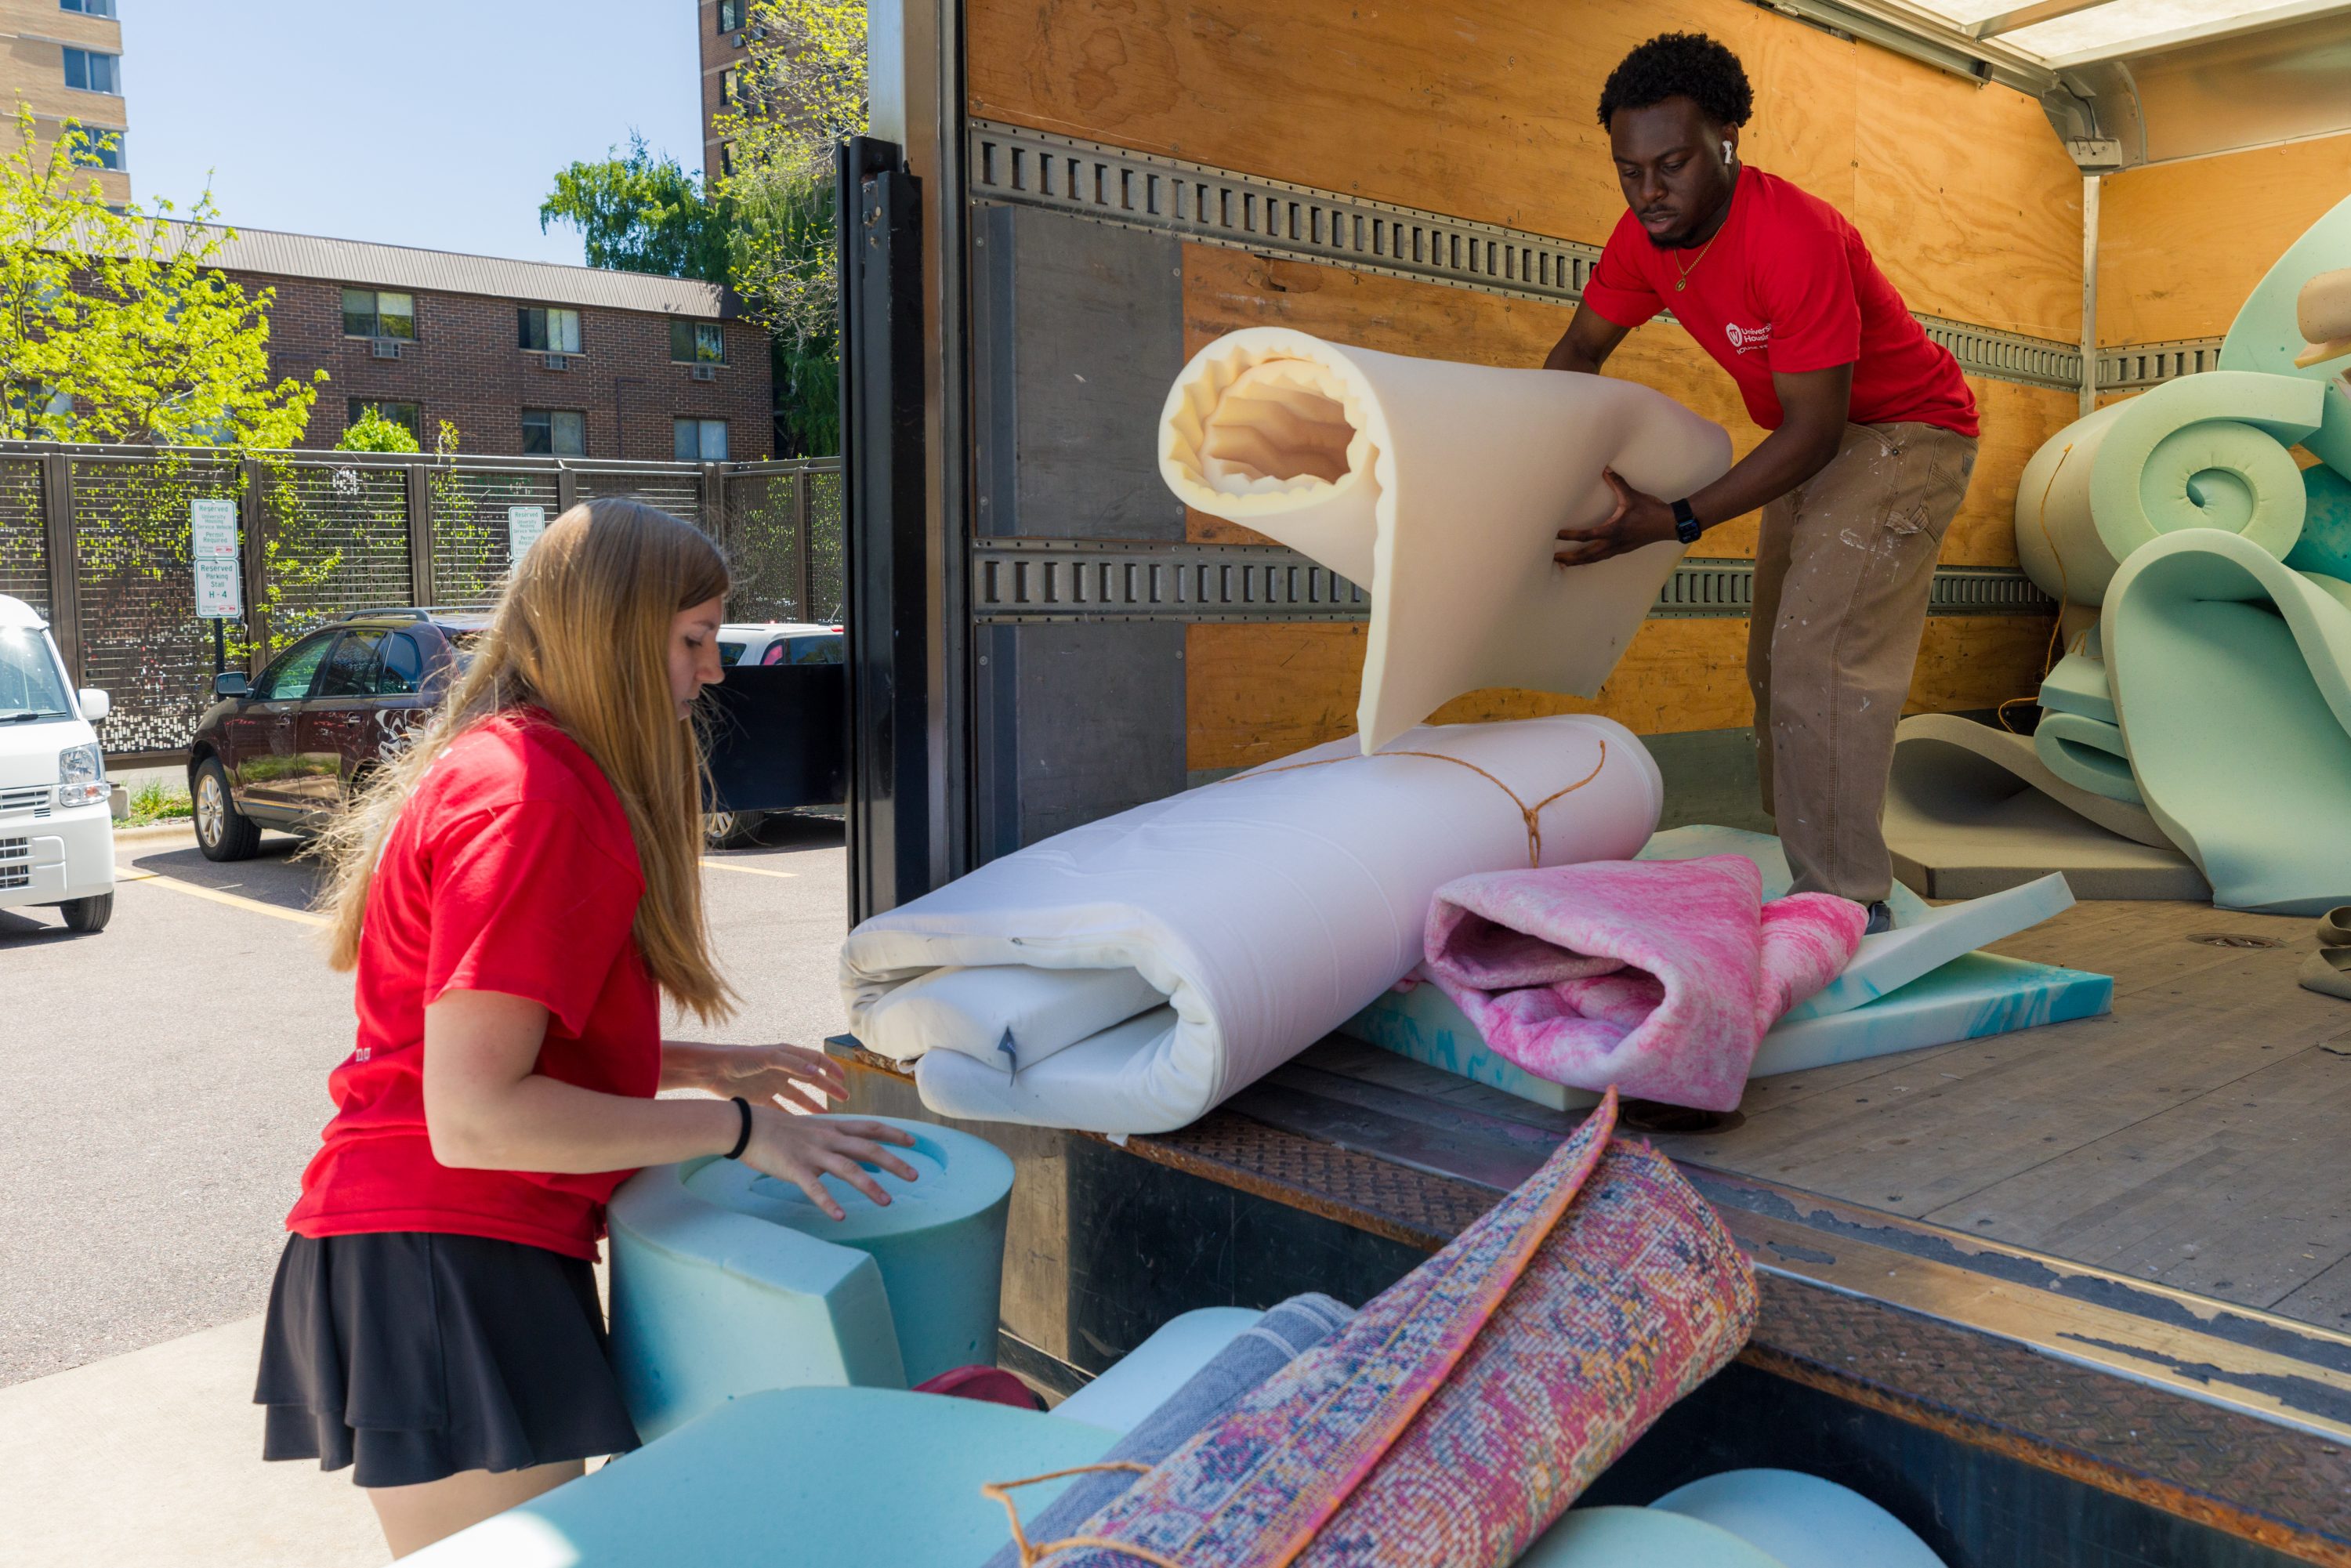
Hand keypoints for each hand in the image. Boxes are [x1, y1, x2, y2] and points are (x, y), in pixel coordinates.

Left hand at [683, 1041, 846, 1113]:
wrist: (711, 1070)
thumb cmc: (739, 1058)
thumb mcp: (768, 1058)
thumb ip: (792, 1064)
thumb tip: (817, 1073)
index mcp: (786, 1055)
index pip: (815, 1060)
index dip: (831, 1068)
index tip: (843, 1080)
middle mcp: (782, 1070)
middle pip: (811, 1080)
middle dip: (828, 1088)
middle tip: (844, 1099)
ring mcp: (772, 1085)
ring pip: (799, 1097)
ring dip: (813, 1106)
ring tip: (827, 1117)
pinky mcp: (761, 1099)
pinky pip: (781, 1110)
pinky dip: (792, 1117)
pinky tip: (801, 1127)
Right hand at [740, 1111, 920, 1219]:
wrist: (746, 1124)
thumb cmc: (779, 1128)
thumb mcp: (813, 1128)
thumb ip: (835, 1139)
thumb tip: (856, 1154)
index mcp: (833, 1127)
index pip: (871, 1127)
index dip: (894, 1133)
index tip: (915, 1142)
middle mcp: (828, 1138)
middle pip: (868, 1148)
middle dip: (894, 1162)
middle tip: (915, 1176)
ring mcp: (812, 1152)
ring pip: (848, 1168)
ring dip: (870, 1185)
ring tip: (887, 1202)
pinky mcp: (795, 1168)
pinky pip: (814, 1188)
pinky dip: (829, 1202)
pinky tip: (840, 1216)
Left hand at [1555, 468, 1680, 566]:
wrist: (1668, 524)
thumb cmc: (1650, 510)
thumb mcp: (1632, 495)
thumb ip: (1617, 482)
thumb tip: (1606, 469)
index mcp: (1613, 530)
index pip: (1587, 535)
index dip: (1570, 536)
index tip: (1556, 536)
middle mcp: (1614, 543)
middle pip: (1586, 554)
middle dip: (1569, 557)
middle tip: (1553, 559)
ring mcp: (1618, 548)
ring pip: (1594, 559)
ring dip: (1578, 561)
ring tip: (1563, 564)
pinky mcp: (1622, 550)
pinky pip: (1602, 558)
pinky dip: (1590, 560)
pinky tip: (1584, 560)